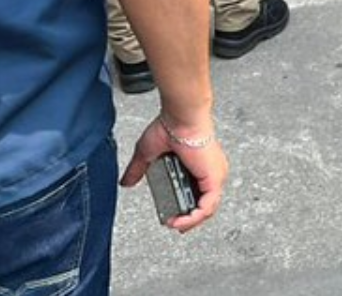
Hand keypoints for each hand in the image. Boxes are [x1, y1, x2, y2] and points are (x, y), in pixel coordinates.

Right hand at [122, 114, 228, 233]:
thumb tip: (126, 182)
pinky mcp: (214, 179)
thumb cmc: (170, 126)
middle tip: (172, 224)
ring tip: (174, 224)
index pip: (196, 193)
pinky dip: (194, 218)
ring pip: (207, 208)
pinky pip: (208, 207)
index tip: (172, 216)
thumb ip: (138, 169)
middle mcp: (210, 172)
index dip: (185, 209)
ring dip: (189, 221)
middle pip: (203, 204)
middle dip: (188, 218)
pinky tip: (181, 222)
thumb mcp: (148, 153)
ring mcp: (215, 176)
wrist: (180, 118)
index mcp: (199, 166)